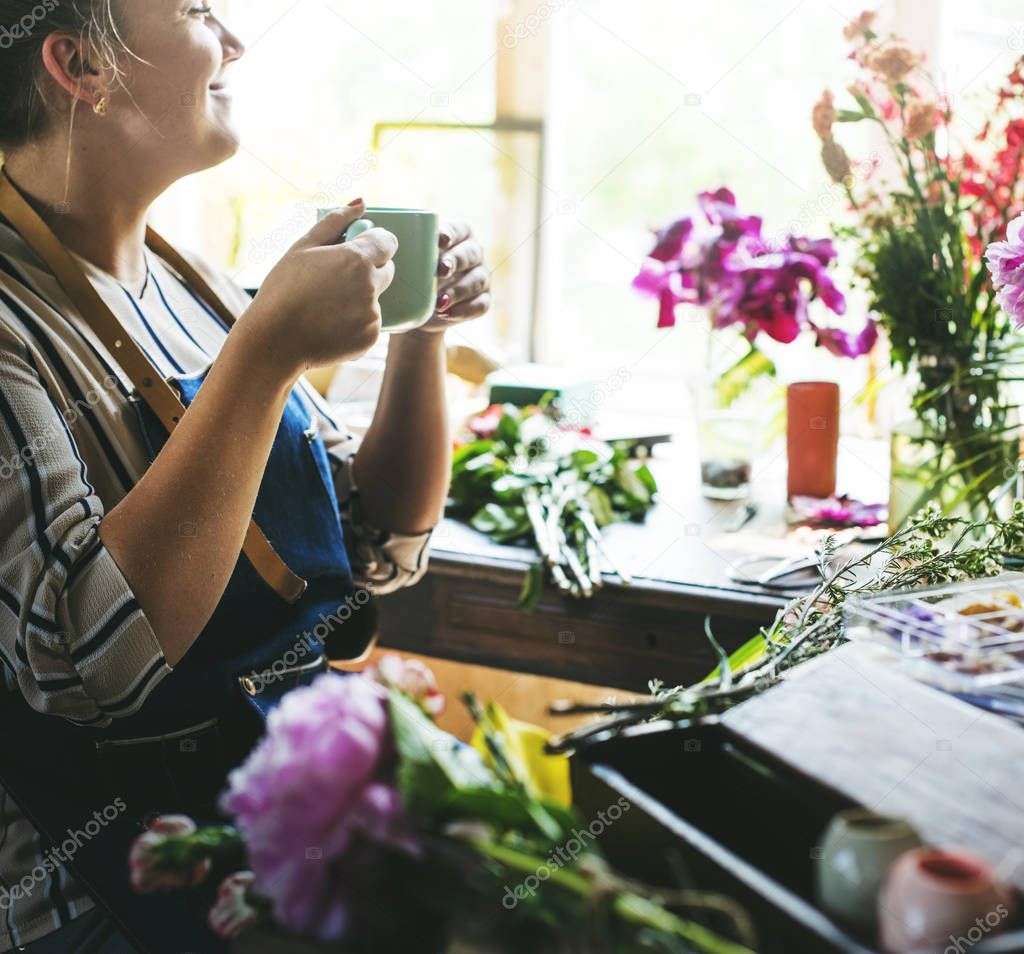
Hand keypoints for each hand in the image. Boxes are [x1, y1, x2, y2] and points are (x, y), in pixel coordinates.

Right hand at [242, 201, 396, 377]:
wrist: (274, 341)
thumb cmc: (283, 290)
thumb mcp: (302, 247)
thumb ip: (334, 222)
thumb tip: (361, 203)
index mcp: (356, 259)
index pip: (388, 243)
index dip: (374, 244)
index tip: (360, 248)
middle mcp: (370, 287)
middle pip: (386, 271)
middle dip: (369, 271)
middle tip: (336, 280)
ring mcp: (372, 315)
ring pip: (375, 300)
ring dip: (359, 301)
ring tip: (326, 308)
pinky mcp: (370, 339)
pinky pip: (369, 326)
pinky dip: (355, 326)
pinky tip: (329, 326)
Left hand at [415, 220, 491, 334]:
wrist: (418, 311)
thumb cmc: (412, 276)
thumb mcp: (406, 261)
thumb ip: (404, 249)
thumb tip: (385, 241)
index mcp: (458, 235)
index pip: (458, 229)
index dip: (451, 233)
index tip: (440, 240)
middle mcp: (473, 253)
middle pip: (470, 253)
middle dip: (455, 261)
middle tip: (441, 270)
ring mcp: (481, 277)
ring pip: (477, 280)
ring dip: (458, 291)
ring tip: (439, 302)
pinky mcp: (483, 300)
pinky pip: (480, 305)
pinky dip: (464, 310)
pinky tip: (447, 314)